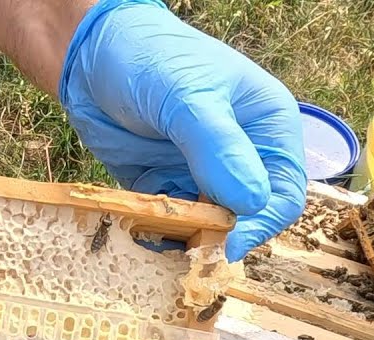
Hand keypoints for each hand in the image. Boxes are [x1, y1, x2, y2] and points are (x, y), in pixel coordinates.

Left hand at [60, 0, 306, 260]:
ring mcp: (201, 174)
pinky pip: (169, 222)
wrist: (91, 55)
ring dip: (187, 238)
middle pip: (246, 216)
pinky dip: (158, 232)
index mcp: (267, 127)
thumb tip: (252, 202)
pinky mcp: (164, 186)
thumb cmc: (152, 59)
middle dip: (222, 235)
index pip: (282, 190)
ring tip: (161, 238)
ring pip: (207, 225)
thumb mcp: (187, 98)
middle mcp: (241, 156)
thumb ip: (218, 146)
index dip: (262, 222)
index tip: (231, 244)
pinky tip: (141, 232)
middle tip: (192, 250)